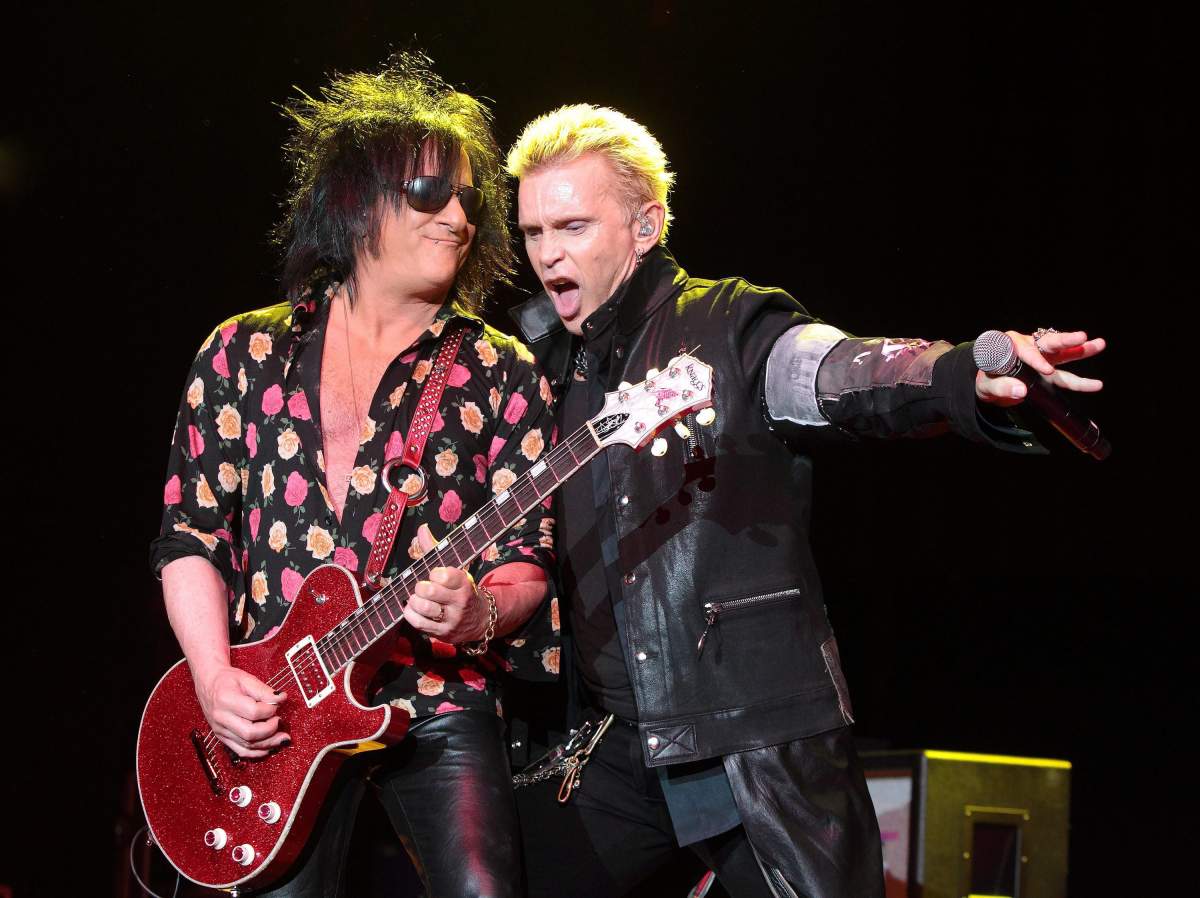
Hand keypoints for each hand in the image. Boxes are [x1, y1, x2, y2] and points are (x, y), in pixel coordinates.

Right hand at [195, 665, 288, 757]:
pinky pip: (240, 751)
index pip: (253, 712)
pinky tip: (269, 747)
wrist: (207, 684)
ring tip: (282, 738)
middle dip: (270, 730)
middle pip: (250, 733)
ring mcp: (220, 730)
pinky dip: (256, 752)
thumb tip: (281, 699)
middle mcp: (221, 718)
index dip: (270, 710)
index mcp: (226, 700)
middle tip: (279, 721)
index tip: (277, 704)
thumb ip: (264, 690)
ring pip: (247, 745)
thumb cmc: (227, 680)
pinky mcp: (221, 737)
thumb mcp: (246, 679)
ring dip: (268, 744)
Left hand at [402, 523, 487, 643]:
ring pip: (423, 607)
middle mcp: (459, 603)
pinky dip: (410, 613)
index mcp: (464, 584)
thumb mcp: (455, 571)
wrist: (480, 620)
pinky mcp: (442, 634)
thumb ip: (435, 549)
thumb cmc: (461, 590)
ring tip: (418, 599)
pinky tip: (413, 609)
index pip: (444, 575)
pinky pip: (418, 623)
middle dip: (421, 587)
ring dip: (415, 601)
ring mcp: (451, 620)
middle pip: (429, 591)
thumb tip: (422, 529)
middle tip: (423, 588)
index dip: (434, 574)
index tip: (435, 575)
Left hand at [975, 329, 1105, 406]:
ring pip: (1063, 354)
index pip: (1025, 350)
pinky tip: (1097, 384)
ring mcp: (1041, 358)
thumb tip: (1020, 391)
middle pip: (1049, 343)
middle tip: (1082, 337)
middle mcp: (1029, 347)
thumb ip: (1001, 388)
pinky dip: (1080, 381)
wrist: (990, 388)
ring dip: (1081, 350)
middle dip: (1066, 340)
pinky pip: (1065, 376)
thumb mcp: (987, 387)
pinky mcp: (1049, 370)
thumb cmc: (986, 382)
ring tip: (1100, 344)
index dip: (1036, 359)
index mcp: (1010, 345)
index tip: (1047, 371)